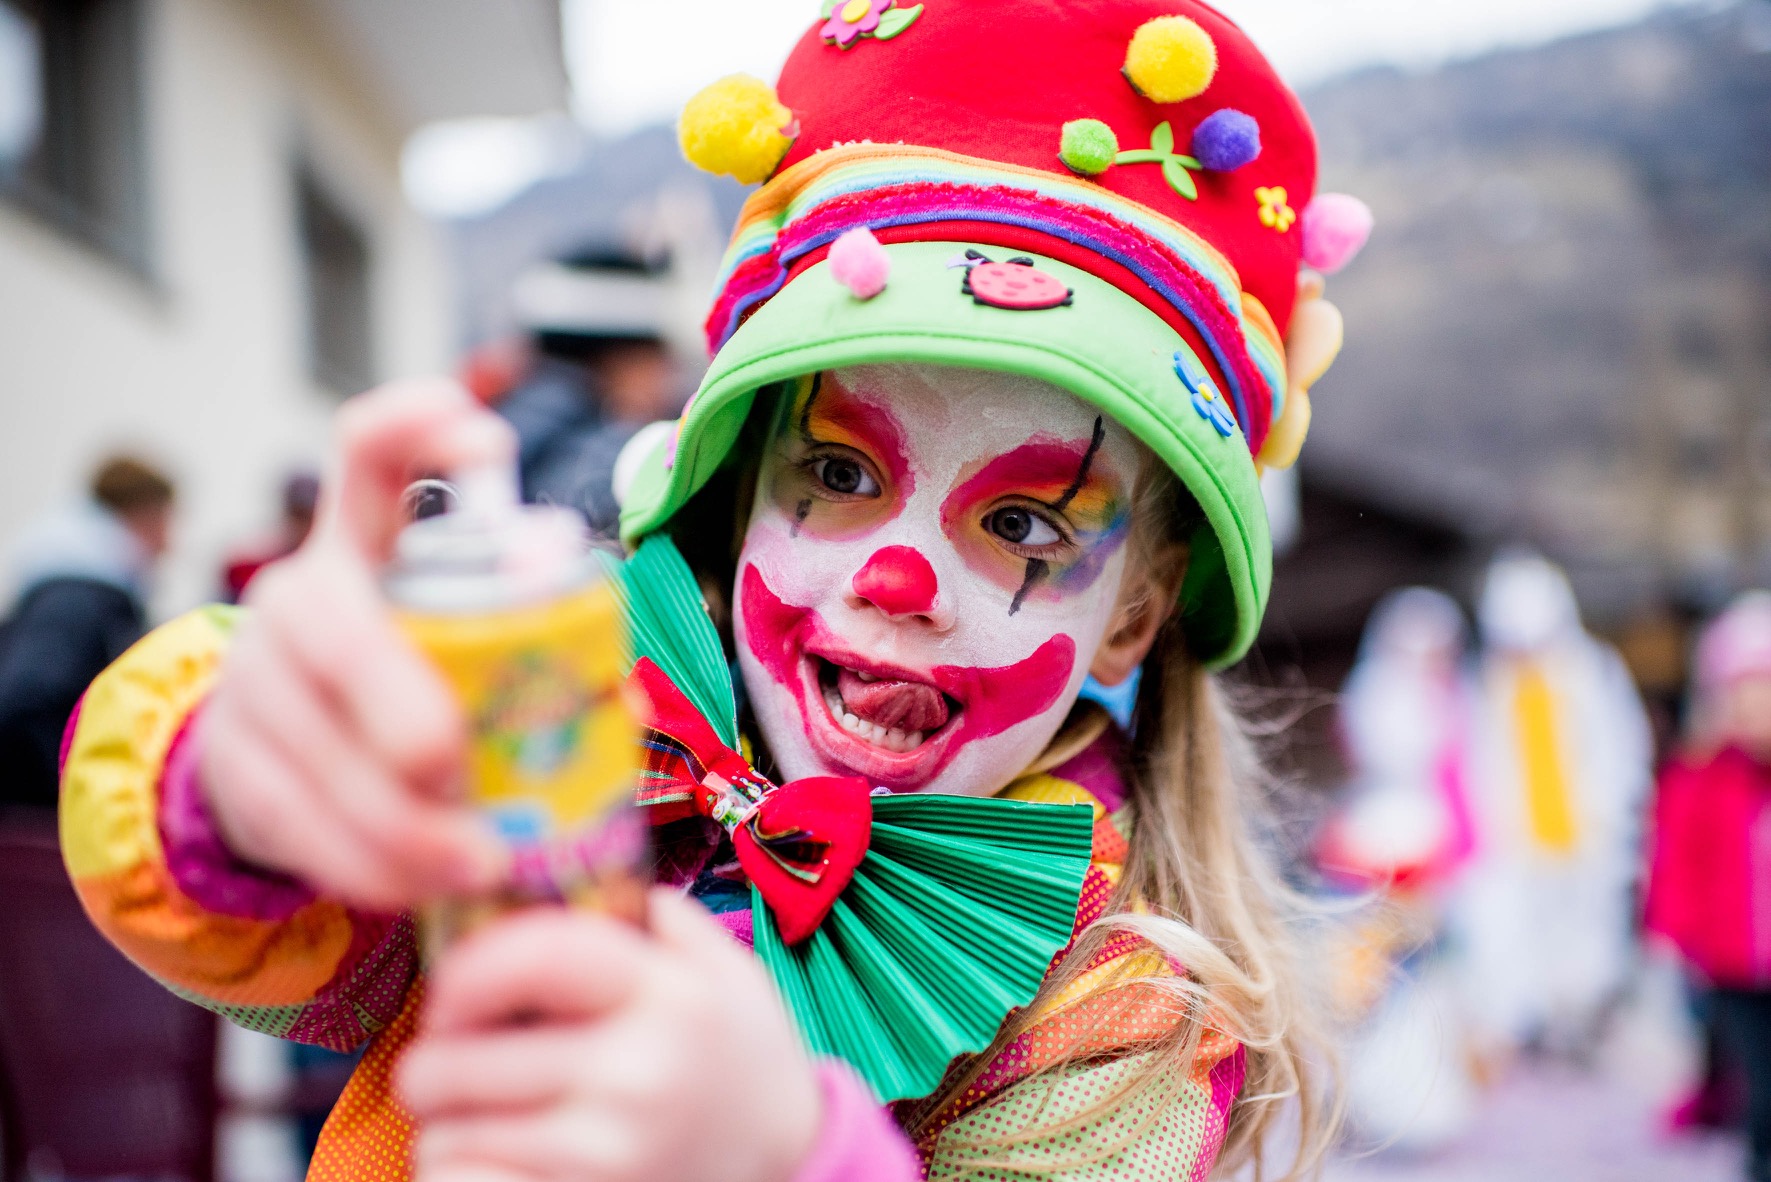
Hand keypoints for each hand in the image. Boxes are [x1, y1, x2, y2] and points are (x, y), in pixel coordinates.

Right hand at [199, 379, 513, 910]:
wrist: (287, 763)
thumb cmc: (413, 695)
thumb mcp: (462, 653)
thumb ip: (535, 654)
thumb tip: (621, 699)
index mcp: (367, 545)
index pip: (369, 451)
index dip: (417, 428)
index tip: (480, 438)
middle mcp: (297, 593)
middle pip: (333, 628)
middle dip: (397, 703)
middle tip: (460, 770)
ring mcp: (251, 678)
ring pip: (311, 742)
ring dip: (395, 816)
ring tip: (477, 862)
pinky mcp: (231, 764)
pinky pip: (294, 818)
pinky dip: (364, 862)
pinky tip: (421, 887)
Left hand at [400, 891, 821, 1181]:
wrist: (791, 1161)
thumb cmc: (742, 1056)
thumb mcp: (727, 970)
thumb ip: (661, 914)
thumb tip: (577, 869)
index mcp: (668, 994)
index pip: (537, 954)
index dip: (467, 966)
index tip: (449, 986)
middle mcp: (638, 1071)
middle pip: (462, 1057)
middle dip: (433, 1058)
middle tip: (449, 1058)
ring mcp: (610, 1151)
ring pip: (449, 1132)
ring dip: (445, 1122)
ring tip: (480, 1112)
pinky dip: (459, 1174)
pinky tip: (492, 1157)